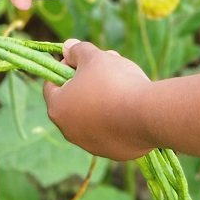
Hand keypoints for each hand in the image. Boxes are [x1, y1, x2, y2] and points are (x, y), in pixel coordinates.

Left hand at [43, 40, 154, 160]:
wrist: (148, 114)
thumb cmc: (113, 82)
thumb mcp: (93, 57)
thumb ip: (77, 50)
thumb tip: (67, 46)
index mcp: (58, 108)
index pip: (51, 85)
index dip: (65, 68)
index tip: (80, 59)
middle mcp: (70, 131)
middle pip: (74, 100)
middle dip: (87, 81)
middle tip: (105, 67)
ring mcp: (92, 145)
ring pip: (93, 116)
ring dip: (103, 99)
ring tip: (123, 82)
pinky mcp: (114, 152)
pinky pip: (112, 130)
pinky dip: (118, 117)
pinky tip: (132, 105)